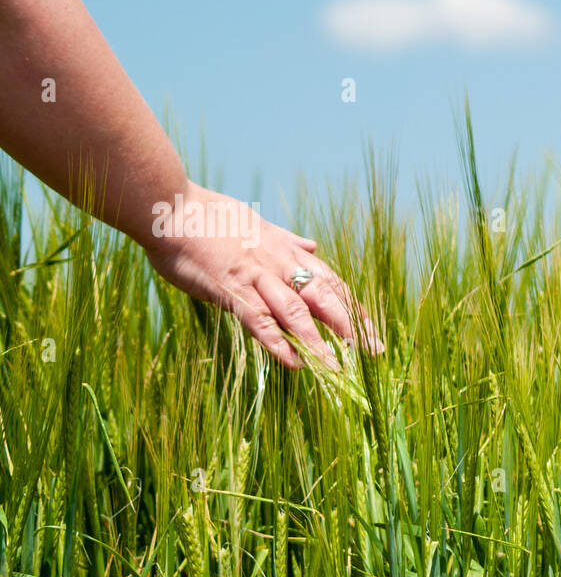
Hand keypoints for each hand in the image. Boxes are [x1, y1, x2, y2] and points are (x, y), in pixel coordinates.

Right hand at [140, 181, 377, 368]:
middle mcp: (280, 265)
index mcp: (288, 252)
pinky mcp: (231, 288)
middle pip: (325, 298)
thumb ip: (288, 240)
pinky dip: (276, 342)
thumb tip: (312, 245)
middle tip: (373, 352)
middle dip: (351, 326)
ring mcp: (257, 277)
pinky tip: (293, 364)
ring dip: (319, 342)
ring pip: (297, 312)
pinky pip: (259, 319)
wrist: (171, 207)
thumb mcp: (259, 225)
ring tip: (338, 369)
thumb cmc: (211, 217)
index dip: (354, 307)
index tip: (372, 330)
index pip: (332, 282)